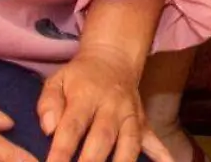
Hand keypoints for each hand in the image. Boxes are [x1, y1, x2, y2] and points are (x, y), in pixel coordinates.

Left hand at [39, 48, 159, 161]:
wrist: (113, 58)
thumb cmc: (79, 77)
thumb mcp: (57, 80)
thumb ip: (48, 103)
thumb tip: (48, 128)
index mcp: (86, 96)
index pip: (72, 127)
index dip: (62, 151)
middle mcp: (111, 106)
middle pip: (103, 138)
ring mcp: (130, 115)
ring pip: (129, 143)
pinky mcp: (143, 122)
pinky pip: (154, 140)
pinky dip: (162, 155)